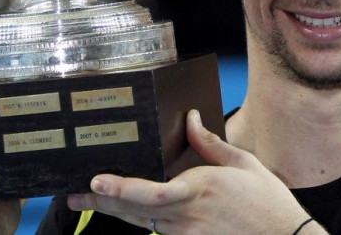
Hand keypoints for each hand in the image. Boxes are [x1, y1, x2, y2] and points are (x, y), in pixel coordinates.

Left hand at [67, 110, 324, 233]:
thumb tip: (190, 117)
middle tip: (73, 198)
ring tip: (89, 202)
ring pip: (142, 224)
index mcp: (199, 189)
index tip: (95, 183)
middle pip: (135, 212)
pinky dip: (141, 222)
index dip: (119, 190)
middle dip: (101, 204)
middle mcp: (187, 216)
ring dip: (116, 212)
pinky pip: (159, 234)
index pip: (150, 193)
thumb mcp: (242, 163)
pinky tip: (127, 213)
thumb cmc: (266, 203)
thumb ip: (209, 142)